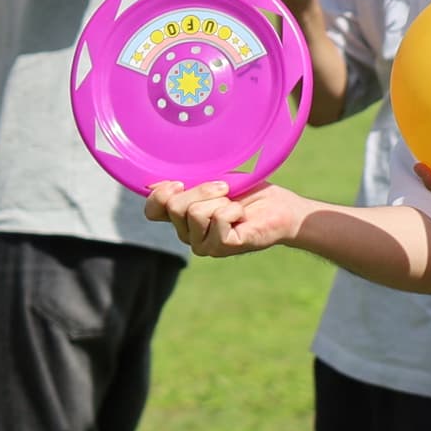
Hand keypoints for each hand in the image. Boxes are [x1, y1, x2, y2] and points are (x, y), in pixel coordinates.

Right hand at [146, 179, 308, 257]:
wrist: (278, 207)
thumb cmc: (246, 193)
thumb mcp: (210, 183)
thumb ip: (183, 186)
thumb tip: (152, 185)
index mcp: (181, 218)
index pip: (152, 211)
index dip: (160, 195)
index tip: (180, 183)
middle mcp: (188, 234)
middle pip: (174, 206)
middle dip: (201, 190)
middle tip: (224, 191)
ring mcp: (203, 245)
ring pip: (194, 212)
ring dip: (220, 200)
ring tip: (234, 206)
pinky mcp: (221, 247)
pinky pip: (217, 218)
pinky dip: (232, 209)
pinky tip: (241, 217)